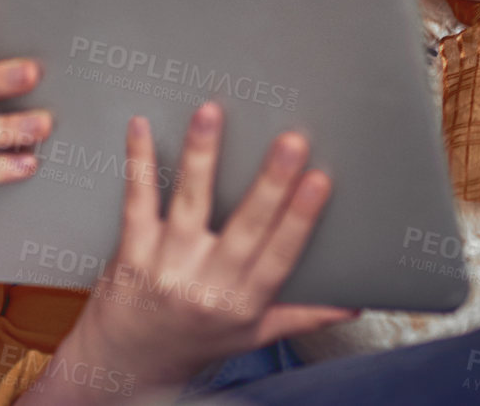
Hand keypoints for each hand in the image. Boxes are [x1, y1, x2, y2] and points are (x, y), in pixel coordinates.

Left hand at [54, 102, 354, 395]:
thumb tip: (353, 302)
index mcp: (244, 303)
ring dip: (201, 157)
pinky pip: (137, 202)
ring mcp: (166, 268)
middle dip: (271, 184)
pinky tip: (140, 127)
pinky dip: (138, 163)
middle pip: (245, 228)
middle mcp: (207, 286)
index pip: (280, 256)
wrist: (126, 365)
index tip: (321, 181)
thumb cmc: (194, 344)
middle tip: (291, 141)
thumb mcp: (253, 335)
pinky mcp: (130, 253)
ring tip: (212, 114)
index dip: (301, 218)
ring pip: (190, 205)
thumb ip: (303, 314)